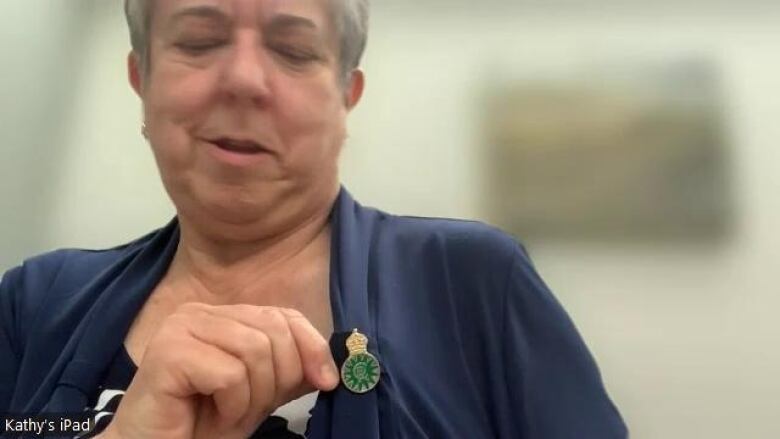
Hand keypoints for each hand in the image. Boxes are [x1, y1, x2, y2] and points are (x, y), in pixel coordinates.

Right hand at [101, 303, 337, 438]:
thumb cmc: (205, 422)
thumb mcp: (261, 392)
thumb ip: (292, 371)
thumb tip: (332, 367)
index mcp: (223, 315)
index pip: (285, 315)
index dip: (312, 347)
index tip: (327, 383)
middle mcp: (200, 313)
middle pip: (274, 331)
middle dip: (277, 379)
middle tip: (252, 408)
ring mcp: (181, 327)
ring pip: (255, 351)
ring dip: (253, 396)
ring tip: (230, 413)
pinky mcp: (168, 352)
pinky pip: (231, 374)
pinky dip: (233, 405)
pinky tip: (214, 415)